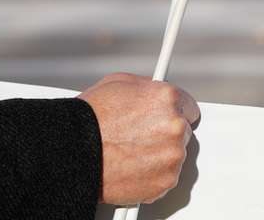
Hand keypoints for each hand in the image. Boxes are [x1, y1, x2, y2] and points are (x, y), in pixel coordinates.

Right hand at [79, 72, 199, 204]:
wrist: (74, 150)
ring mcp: (172, 156)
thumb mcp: (118, 83)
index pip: (189, 107)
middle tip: (139, 136)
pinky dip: (153, 175)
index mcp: (167, 99)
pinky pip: (166, 177)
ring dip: (159, 155)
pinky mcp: (166, 181)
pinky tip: (131, 166)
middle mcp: (175, 126)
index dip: (173, 113)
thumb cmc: (90, 118)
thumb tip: (154, 92)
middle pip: (182, 132)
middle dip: (164, 134)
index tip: (164, 118)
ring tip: (130, 152)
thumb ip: (147, 88)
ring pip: (174, 156)